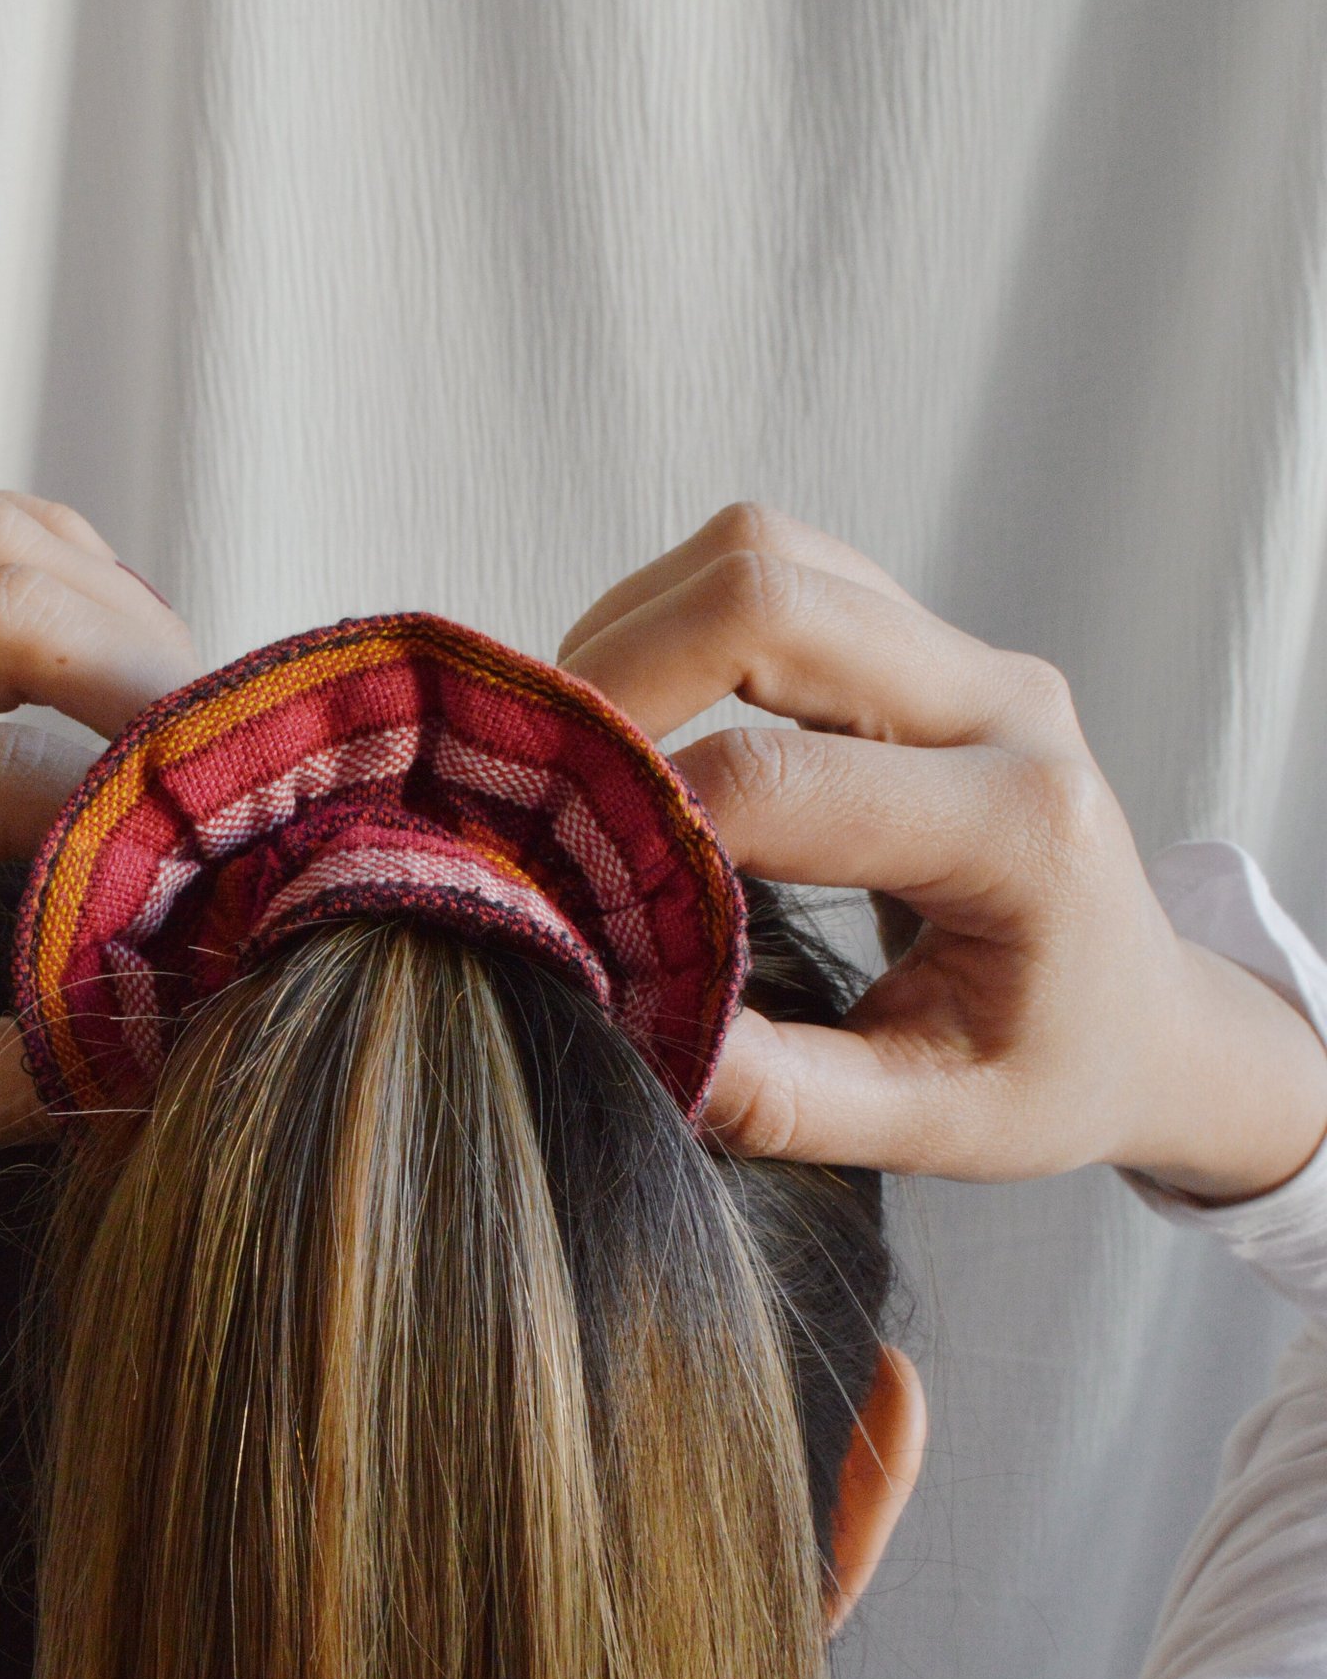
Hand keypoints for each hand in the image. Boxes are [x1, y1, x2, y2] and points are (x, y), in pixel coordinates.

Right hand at [562, 505, 1326, 1197]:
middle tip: (530, 784)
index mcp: (1019, 828)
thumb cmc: (1051, 1072)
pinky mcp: (920, 640)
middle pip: (768, 593)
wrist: (1147, 1020)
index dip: (636, 827)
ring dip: (636, 635)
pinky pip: (773, 571)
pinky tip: (637, 731)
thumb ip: (780, 1095)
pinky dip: (671, 629)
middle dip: (615, 675)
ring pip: (760, 552)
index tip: (553, 894)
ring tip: (578, 758)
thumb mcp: (931, 1126)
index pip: (779, 783)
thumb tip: (622, 1024)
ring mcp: (964, 656)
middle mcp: (1001, 705)